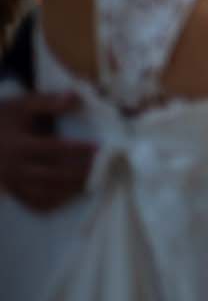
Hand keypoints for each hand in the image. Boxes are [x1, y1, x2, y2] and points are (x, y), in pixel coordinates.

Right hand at [0, 92, 91, 212]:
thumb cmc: (2, 118)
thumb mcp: (21, 105)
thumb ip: (48, 101)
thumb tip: (75, 97)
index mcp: (18, 145)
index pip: (53, 149)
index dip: (77, 149)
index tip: (100, 148)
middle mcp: (14, 167)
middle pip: (53, 175)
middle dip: (81, 173)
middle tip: (105, 168)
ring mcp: (12, 183)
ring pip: (46, 193)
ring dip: (72, 189)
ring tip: (96, 181)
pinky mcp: (12, 192)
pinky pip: (35, 203)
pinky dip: (55, 202)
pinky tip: (72, 194)